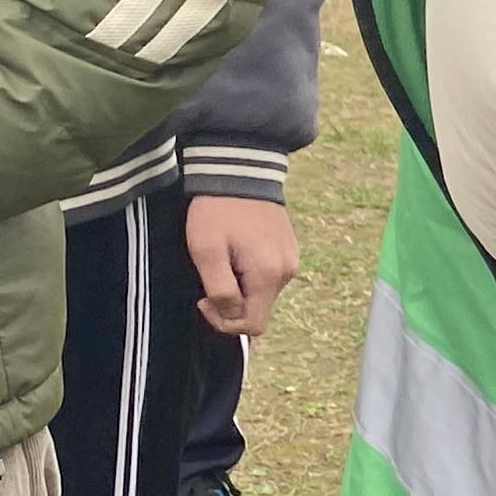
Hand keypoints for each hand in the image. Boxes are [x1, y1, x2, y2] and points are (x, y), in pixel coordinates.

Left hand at [186, 195, 301, 337]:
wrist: (240, 170)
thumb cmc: (217, 211)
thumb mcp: (207, 250)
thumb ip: (221, 289)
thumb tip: (231, 314)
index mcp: (268, 275)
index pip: (252, 325)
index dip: (223, 322)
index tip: (204, 298)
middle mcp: (287, 272)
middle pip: (259, 311)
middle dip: (232, 305)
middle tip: (210, 278)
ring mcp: (291, 260)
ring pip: (263, 295)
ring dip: (241, 288)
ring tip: (224, 259)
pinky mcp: (290, 249)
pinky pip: (270, 277)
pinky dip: (251, 275)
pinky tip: (237, 252)